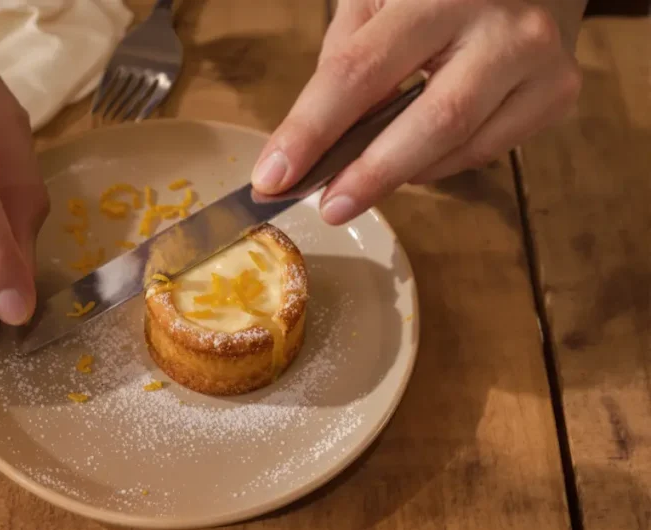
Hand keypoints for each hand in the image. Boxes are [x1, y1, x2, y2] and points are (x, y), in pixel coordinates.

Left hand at [251, 0, 584, 223]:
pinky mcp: (558, 94)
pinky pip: (485, 151)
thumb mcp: (376, 0)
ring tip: (356, 186)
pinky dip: (436, 165)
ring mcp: (541, 63)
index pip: (361, 71)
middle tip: (325, 208)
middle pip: (432, 120)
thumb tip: (309, 144)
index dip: (311, 130)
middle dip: (369, 175)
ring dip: (399, 175)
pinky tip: (410, 160)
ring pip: (461, 146)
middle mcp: (503, 27)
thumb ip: (346, 62)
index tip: (272, 177)